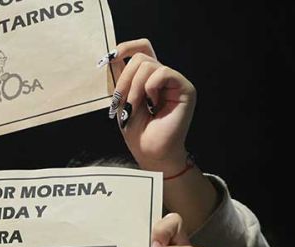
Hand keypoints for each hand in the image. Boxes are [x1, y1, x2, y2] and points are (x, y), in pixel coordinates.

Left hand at [106, 39, 196, 174]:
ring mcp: (175, 81)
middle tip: (121, 101)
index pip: (142, 48)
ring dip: (134, 87)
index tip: (109, 58)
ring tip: (136, 107)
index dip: (126, 47)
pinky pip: (163, 73)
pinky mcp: (185, 88)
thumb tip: (111, 56)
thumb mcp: (121, 98)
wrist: (149, 150)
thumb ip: (120, 77)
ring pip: (148, 64)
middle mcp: (163, 76)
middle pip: (141, 56)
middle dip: (125, 79)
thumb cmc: (136, 129)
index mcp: (148, 77)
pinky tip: (153, 104)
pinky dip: (150, 87)